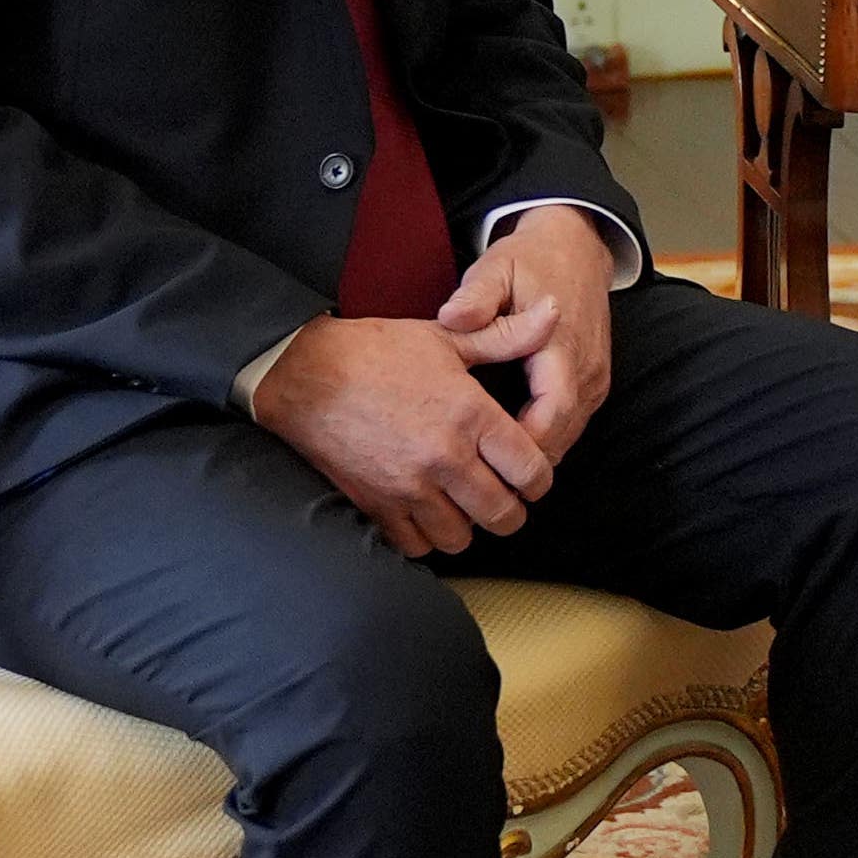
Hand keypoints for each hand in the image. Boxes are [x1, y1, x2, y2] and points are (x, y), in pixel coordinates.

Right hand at [252, 310, 557, 556]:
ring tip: (463, 504)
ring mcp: (409, 487)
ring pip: (461, 537)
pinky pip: (416, 545)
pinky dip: (426, 536)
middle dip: (511, 509)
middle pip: (503, 515)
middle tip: (502, 495)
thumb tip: (554, 312)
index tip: (530, 475)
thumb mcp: (447, 337)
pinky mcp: (376, 505)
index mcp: (470, 415)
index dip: (540, 479)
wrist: (302, 374)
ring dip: (468, 525)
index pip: (531, 471)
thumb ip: (506, 335)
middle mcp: (445, 458)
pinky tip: (427, 513)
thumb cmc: (375, 352)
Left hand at [439, 205, 618, 460]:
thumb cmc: (530, 261)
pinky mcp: (594, 383)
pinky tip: (509, 449)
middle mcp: (587, 368)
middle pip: (561, 435)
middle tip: (477, 484)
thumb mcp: (496, 267)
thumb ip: (476, 296)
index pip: (552, 411)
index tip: (483, 462)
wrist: (576, 248)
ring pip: (568, 435)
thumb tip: (452, 317)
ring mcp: (595, 378)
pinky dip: (544, 440)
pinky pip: (570, 424)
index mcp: (561, 344)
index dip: (523, 444)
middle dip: (524, 464)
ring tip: (489, 476)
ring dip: (535, 456)